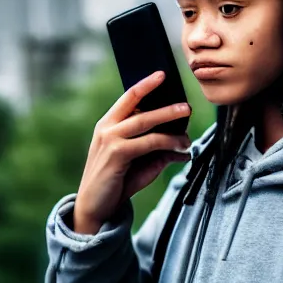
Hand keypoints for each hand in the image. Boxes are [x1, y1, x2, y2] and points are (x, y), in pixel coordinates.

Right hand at [74, 71, 190, 233]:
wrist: (95, 208)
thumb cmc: (116, 182)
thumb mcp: (140, 163)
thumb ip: (159, 151)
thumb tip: (183, 147)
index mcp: (108, 124)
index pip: (128, 97)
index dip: (145, 84)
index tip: (162, 74)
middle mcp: (107, 128)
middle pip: (139, 107)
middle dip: (165, 105)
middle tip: (186, 105)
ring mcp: (109, 140)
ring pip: (145, 122)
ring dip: (169, 119)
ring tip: (187, 123)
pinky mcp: (116, 154)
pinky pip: (148, 142)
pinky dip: (168, 143)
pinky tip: (181, 148)